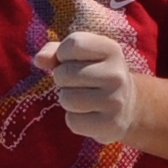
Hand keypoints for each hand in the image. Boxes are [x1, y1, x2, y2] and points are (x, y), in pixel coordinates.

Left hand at [34, 0, 147, 145]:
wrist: (127, 107)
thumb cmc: (95, 75)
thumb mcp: (80, 56)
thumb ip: (55, 52)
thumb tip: (39, 60)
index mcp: (111, 50)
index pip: (74, 43)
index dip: (63, 54)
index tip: (73, 61)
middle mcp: (117, 74)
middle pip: (64, 74)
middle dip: (63, 80)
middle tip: (79, 84)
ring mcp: (116, 100)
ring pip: (66, 99)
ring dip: (68, 100)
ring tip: (85, 99)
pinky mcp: (111, 124)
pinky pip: (73, 122)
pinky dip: (75, 120)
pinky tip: (90, 115)